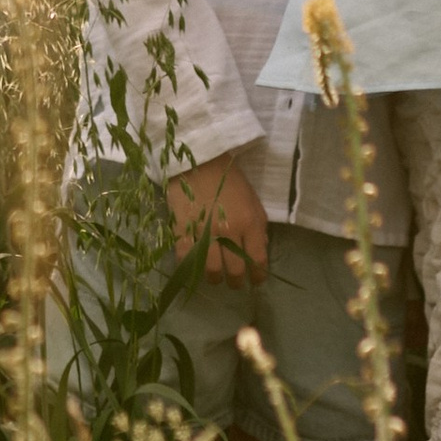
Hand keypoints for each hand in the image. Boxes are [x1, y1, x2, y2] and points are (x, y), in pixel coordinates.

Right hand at [165, 156, 270, 284]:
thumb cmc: (229, 178)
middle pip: (235, 270)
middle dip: (237, 282)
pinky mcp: (182, 228)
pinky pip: (186, 257)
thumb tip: (258, 250)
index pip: (258, 259)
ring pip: (211, 269)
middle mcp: (229, 230)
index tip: (256, 281)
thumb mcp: (252, 199)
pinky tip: (193, 266)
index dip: (258, 275)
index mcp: (250, 222)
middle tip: (234, 283)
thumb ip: (257, 226)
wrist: (199, 158)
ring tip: (214, 277)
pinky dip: (190, 266)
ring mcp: (204, 231)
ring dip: (215, 278)